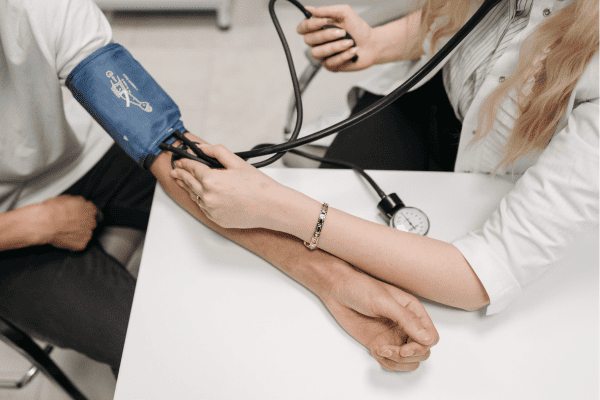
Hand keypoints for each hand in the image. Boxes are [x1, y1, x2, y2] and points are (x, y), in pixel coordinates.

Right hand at [40, 195, 99, 250]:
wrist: (46, 223)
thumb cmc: (53, 211)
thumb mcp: (66, 198)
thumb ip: (77, 202)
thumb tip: (76, 204)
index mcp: (88, 208)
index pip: (91, 210)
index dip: (82, 213)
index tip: (76, 215)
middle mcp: (91, 220)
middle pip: (90, 222)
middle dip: (82, 223)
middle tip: (69, 224)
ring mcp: (87, 232)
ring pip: (85, 233)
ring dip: (78, 233)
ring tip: (65, 231)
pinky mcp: (82, 243)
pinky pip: (80, 243)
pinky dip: (74, 242)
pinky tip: (65, 238)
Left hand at [170, 144, 285, 229]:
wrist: (271, 207)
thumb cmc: (258, 186)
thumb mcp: (237, 162)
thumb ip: (217, 152)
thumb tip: (203, 148)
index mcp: (211, 180)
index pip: (192, 168)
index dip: (184, 162)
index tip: (181, 160)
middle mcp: (208, 196)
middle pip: (189, 183)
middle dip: (181, 175)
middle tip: (175, 171)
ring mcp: (211, 210)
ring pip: (194, 196)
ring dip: (188, 188)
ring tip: (183, 182)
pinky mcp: (216, 219)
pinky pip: (203, 208)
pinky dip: (200, 200)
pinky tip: (200, 195)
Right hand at [297, 5, 377, 70]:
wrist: (372, 44)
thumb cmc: (358, 29)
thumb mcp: (344, 13)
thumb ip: (327, 10)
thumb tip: (309, 9)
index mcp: (318, 28)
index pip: (302, 28)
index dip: (309, 25)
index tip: (323, 21)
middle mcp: (318, 42)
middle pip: (309, 40)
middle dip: (327, 36)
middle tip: (343, 32)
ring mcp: (323, 55)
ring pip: (317, 53)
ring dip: (336, 47)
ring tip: (350, 42)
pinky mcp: (330, 66)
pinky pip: (330, 62)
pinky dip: (344, 55)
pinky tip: (353, 51)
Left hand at [323, 265, 438, 370]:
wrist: (337, 290)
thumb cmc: (360, 288)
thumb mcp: (384, 301)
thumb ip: (406, 320)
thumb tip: (428, 339)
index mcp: (413, 311)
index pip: (431, 337)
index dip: (421, 347)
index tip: (404, 349)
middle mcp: (407, 325)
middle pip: (422, 352)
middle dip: (407, 356)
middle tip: (389, 350)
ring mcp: (394, 336)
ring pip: (409, 361)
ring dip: (397, 362)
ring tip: (380, 351)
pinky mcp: (380, 344)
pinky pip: (393, 362)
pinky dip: (387, 363)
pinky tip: (375, 351)